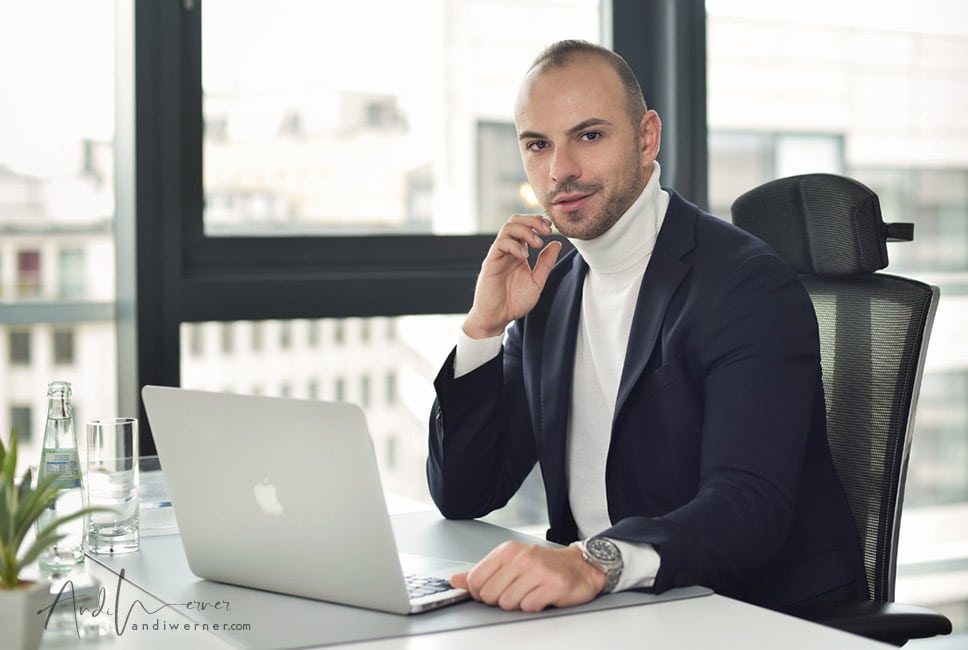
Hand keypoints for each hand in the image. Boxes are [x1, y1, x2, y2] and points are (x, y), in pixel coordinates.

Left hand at [450, 541, 605, 611]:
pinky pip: (528, 607)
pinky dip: (533, 606)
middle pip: (489, 595)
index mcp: (507, 551)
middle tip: (516, 590)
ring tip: (529, 592)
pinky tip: (541, 595)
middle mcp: (521, 558)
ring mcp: (537, 571)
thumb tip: (454, 580)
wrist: (579, 567)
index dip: (480, 592)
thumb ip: (481, 572)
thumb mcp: (509, 562)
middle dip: (500, 599)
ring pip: (508, 603)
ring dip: (518, 603)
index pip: (475, 580)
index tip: (493, 590)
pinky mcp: (552, 586)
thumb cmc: (542, 565)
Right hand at [463, 214, 561, 338]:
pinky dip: (515, 245)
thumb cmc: (514, 302)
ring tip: (537, 243)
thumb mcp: (537, 281)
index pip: (526, 227)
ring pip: (508, 228)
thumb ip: (546, 263)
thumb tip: (556, 244)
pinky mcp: (491, 262)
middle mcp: (508, 250)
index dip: (538, 222)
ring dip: (525, 231)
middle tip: (547, 230)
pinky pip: (500, 244)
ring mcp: (498, 255)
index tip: (551, 229)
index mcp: (519, 253)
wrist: (497, 318)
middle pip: (515, 221)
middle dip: (532, 220)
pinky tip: (524, 256)